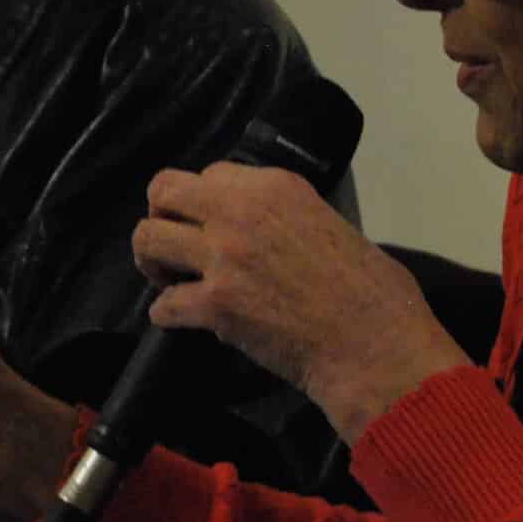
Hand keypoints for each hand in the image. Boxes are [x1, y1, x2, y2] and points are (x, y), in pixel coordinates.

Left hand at [132, 162, 470, 439]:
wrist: (374, 346)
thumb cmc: (372, 293)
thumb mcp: (332, 225)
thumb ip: (287, 217)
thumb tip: (269, 232)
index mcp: (276, 186)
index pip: (210, 175)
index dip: (204, 203)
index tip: (210, 226)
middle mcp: (241, 211)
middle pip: (164, 192)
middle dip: (161, 217)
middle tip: (173, 246)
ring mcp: (224, 256)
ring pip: (148, 240)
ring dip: (152, 262)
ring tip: (169, 279)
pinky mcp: (216, 304)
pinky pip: (163, 304)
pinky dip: (166, 314)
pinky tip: (181, 319)